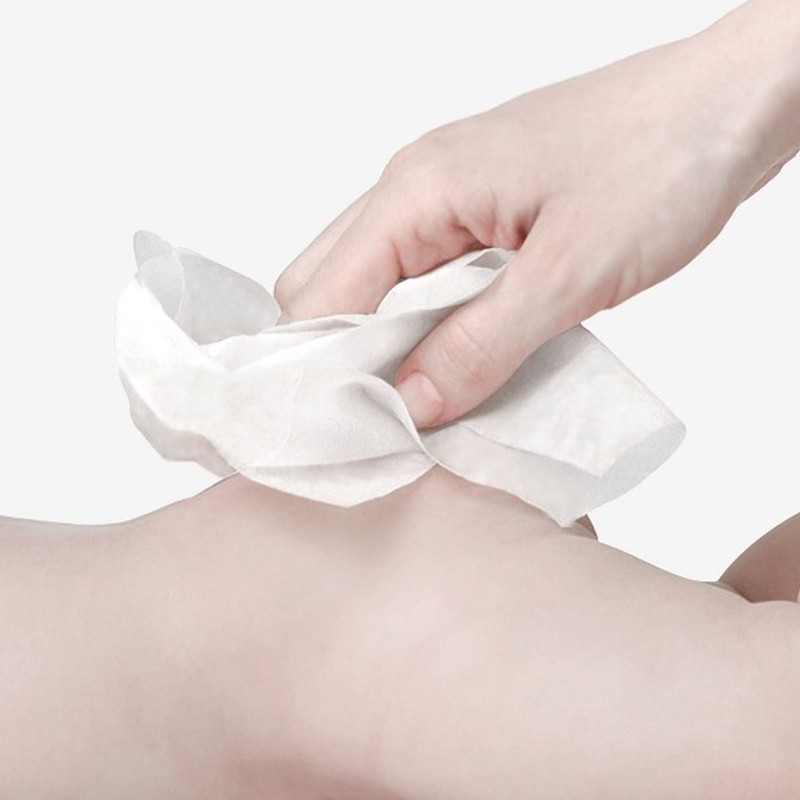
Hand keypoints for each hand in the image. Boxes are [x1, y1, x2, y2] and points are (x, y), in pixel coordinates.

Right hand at [275, 17, 796, 428]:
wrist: (726, 103)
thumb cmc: (660, 160)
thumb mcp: (568, 273)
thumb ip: (480, 344)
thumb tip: (410, 404)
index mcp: (418, 190)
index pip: (321, 294)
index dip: (319, 371)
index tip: (343, 434)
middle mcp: (415, 186)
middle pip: (330, 285)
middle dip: (343, 358)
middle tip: (382, 422)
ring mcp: (445, 196)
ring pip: (376, 282)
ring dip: (389, 343)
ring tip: (423, 399)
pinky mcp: (479, 211)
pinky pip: (424, 275)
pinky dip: (427, 322)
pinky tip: (459, 357)